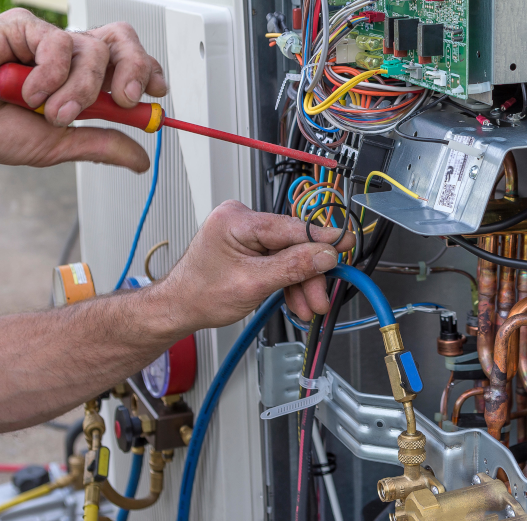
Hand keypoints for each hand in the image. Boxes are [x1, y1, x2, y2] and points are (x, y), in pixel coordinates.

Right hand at [0, 8, 166, 170]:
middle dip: (134, 68)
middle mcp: (70, 57)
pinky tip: (28, 92)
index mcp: (82, 79)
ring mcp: (48, 40)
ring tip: (53, 112)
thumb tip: (142, 160)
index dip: (147, 71)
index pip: (127, 63)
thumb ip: (102, 145)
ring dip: (81, 88)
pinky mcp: (24, 26)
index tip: (156, 92)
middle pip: (122, 41)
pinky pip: (59, 43)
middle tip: (124, 98)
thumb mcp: (60, 144)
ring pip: (94, 49)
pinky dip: (50, 75)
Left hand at [157, 200, 355, 326]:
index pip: (291, 226)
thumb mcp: (252, 284)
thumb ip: (292, 268)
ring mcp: (246, 231)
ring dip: (300, 282)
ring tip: (307, 308)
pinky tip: (296, 300)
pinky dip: (288, 280)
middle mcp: (242, 218)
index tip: (346, 242)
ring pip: (288, 254)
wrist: (180, 307)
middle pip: (292, 243)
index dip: (322, 238)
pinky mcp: (250, 244)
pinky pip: (278, 258)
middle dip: (308, 273)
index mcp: (237, 219)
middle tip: (321, 298)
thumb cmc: (201, 294)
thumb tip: (325, 255)